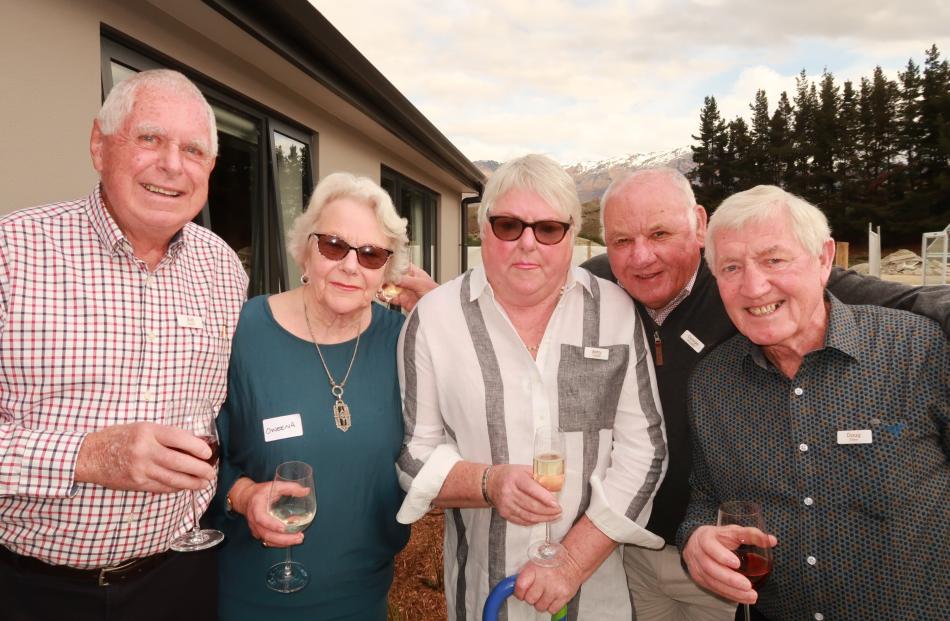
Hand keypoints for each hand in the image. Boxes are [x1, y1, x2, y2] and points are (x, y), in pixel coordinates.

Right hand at [75, 422, 214, 492]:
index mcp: (148, 432)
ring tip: (203, 483)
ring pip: (172, 479)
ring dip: (191, 483)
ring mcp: (140, 469)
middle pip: (179, 462)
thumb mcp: (142, 427)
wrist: (89, 455)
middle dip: (199, 469)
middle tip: (211, 472)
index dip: (196, 446)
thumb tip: (193, 443)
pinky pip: (161, 487)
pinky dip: (175, 488)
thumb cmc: (118, 437)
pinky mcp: (136, 484)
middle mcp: (145, 451)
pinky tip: (185, 487)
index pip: (178, 438)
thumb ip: (165, 435)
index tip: (207, 453)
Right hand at [231, 479, 306, 547]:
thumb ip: (290, 487)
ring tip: (298, 539)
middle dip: (283, 538)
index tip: (283, 528)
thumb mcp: (274, 486)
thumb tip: (306, 491)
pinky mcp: (259, 533)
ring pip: (267, 540)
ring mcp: (256, 528)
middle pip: (266, 534)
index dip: (271, 524)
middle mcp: (254, 520)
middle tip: (299, 537)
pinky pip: (268, 541)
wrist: (246, 498)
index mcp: (256, 507)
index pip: (261, 518)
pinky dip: (280, 543)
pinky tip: (291, 540)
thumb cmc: (260, 492)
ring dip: (283, 542)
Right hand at [382, 263, 437, 310]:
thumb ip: (407, 281)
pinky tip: (380, 296)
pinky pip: (392, 298)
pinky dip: (385, 297)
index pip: (401, 266)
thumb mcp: (421, 284)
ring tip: (376, 286)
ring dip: (383, 287)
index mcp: (415, 273)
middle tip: (377, 276)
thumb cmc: (435, 294)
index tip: (383, 263)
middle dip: (385, 277)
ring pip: (391, 287)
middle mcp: (408, 281)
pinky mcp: (403, 301)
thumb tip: (395, 278)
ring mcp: (405, 291)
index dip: (393, 264)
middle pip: (393, 277)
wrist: (438, 309)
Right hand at [486, 464, 560, 525]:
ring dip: (544, 518)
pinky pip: (522, 520)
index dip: (545, 498)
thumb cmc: (510, 475)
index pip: (532, 489)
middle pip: (532, 505)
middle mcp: (508, 491)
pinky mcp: (504, 513)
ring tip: (554, 517)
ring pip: (528, 516)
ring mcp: (506, 504)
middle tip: (559, 511)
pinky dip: (534, 521)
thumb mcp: (524, 469)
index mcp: (515, 478)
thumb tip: (555, 486)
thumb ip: (539, 476)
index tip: (556, 504)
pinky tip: (542, 519)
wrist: (490, 483)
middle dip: (548, 511)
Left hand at [514, 552, 582, 613]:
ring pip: (540, 607)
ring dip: (541, 602)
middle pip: (530, 599)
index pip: (520, 587)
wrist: (572, 560)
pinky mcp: (564, 596)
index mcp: (535, 569)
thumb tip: (512, 586)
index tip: (520, 592)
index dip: (519, 592)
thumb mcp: (535, 563)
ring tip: (545, 593)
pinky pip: (552, 610)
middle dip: (530, 597)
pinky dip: (551, 606)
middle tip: (535, 592)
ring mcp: (555, 588)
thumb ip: (525, 575)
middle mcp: (545, 579)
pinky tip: (552, 596)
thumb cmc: (553, 561)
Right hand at [682, 525, 777, 604]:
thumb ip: (750, 534)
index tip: (737, 564)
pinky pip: (714, 589)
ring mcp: (696, 567)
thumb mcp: (732, 531)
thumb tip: (771, 540)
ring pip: (712, 581)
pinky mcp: (699, 578)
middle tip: (747, 586)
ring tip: (750, 595)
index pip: (710, 546)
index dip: (722, 555)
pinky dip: (729, 594)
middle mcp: (698, 553)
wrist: (695, 543)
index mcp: (705, 538)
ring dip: (732, 591)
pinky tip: (743, 598)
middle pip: (711, 568)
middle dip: (730, 579)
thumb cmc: (718, 537)